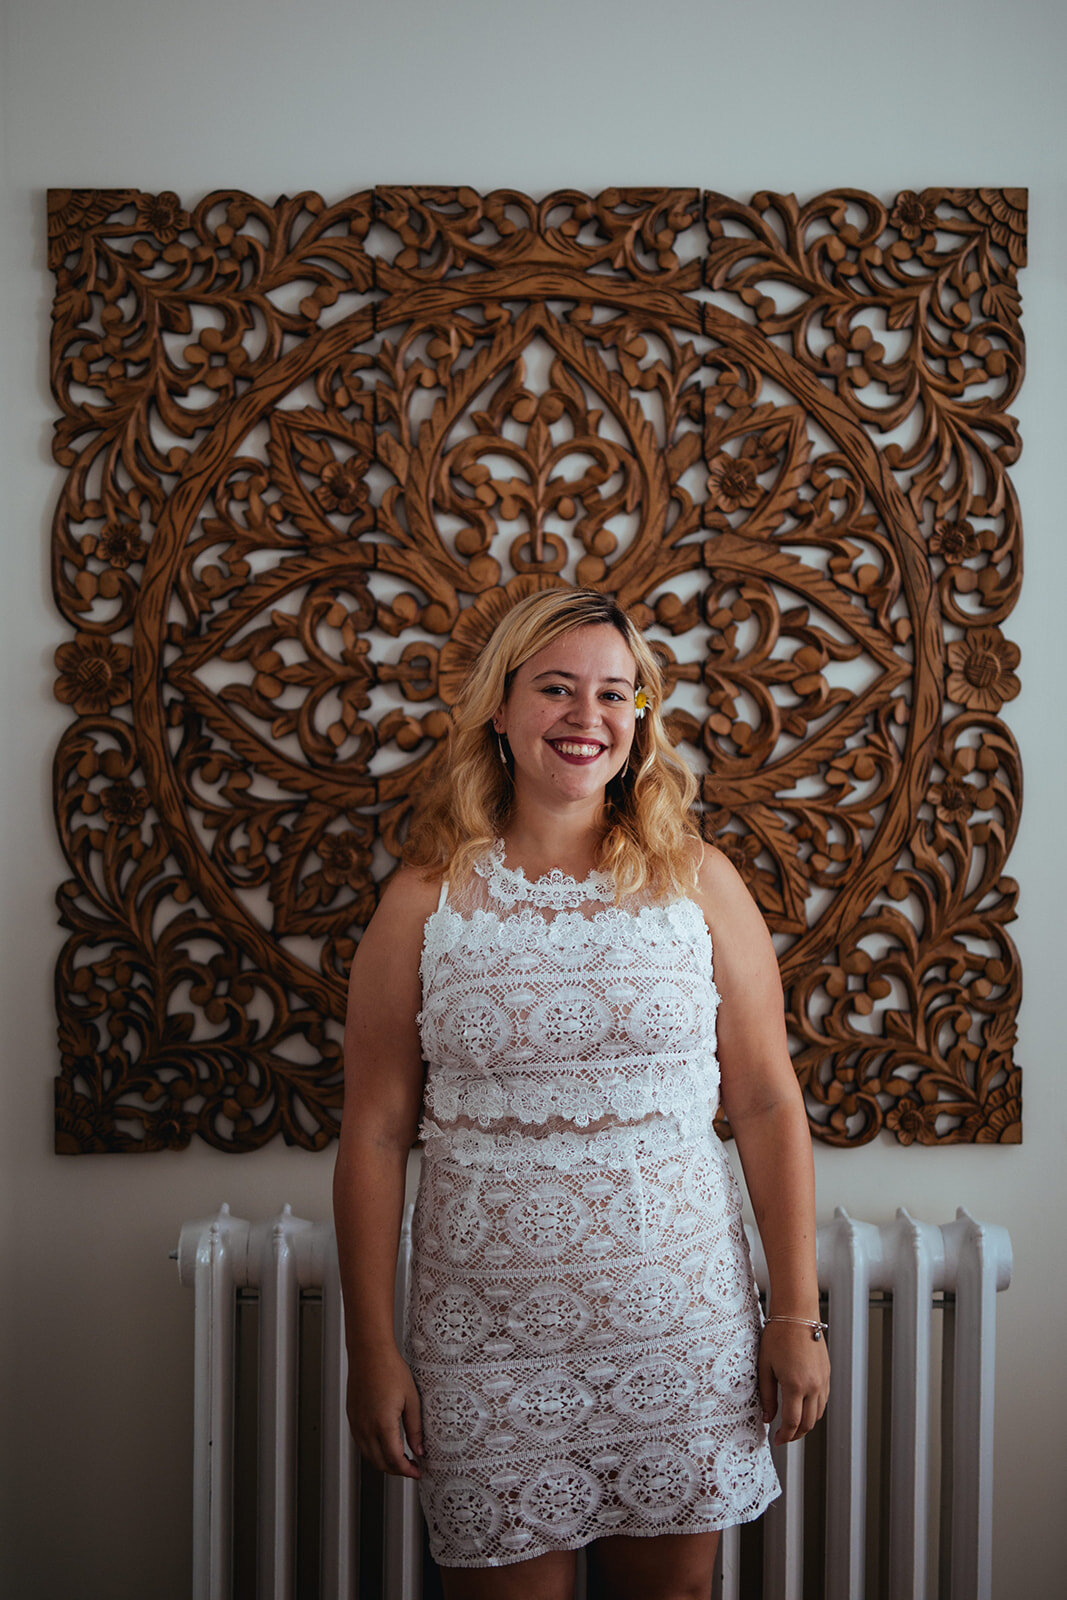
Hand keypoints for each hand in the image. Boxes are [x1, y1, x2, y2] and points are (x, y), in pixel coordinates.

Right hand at [346, 1344, 423, 1477]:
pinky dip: (374, 1452)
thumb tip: (420, 1450)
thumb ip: (415, 1428)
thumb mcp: (411, 1399)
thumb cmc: (390, 1370)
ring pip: (369, 1457)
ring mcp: (356, 1424)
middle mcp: (366, 1428)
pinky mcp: (352, 1419)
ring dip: (385, 1463)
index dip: (407, 1471)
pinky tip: (386, 1445)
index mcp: (382, 1424)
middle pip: (380, 1463)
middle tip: (412, 1468)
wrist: (369, 1353)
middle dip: (397, 1471)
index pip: (394, 1460)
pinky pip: (362, 1445)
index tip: (417, 1472)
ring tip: (401, 1458)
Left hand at [758, 1320, 829, 1444]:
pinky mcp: (826, 1374)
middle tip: (784, 1437)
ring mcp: (823, 1380)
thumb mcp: (765, 1367)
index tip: (776, 1440)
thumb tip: (766, 1417)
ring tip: (792, 1425)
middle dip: (796, 1434)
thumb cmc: (778, 1335)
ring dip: (807, 1424)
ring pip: (818, 1414)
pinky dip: (814, 1410)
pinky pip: (823, 1400)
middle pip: (808, 1423)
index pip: (792, 1422)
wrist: (797, 1314)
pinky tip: (803, 1408)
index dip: (784, 1436)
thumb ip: (767, 1396)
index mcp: (796, 1385)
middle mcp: (813, 1386)